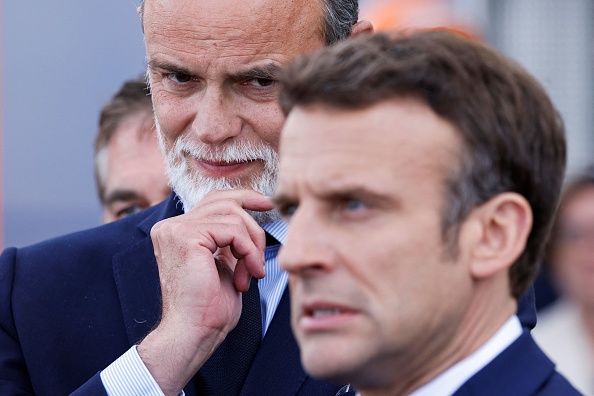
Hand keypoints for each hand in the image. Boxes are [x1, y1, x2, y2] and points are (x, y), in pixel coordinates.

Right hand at [138, 189, 273, 394]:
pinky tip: (248, 274)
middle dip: (253, 227)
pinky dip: (248, 251)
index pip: (214, 200)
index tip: (267, 204)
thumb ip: (229, 240)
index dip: (243, 197)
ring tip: (252, 273)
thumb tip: (250, 218)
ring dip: (252, 246)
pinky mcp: (187, 237)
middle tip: (261, 256)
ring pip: (233, 215)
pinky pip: (233, 230)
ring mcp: (176, 229)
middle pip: (225, 202)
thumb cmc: (208, 309)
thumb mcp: (224, 264)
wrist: (194, 333)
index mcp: (177, 232)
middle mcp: (171, 227)